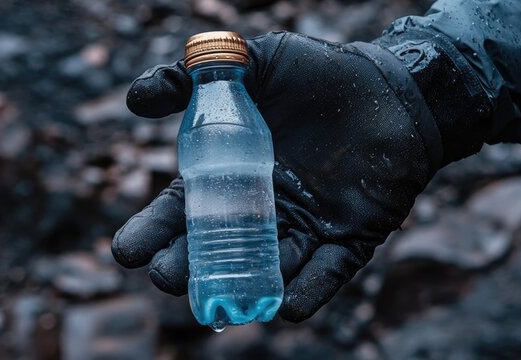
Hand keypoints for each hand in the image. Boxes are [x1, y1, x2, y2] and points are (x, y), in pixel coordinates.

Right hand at [112, 31, 484, 321]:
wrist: (393, 88)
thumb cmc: (321, 75)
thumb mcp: (254, 62)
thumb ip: (194, 76)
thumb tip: (134, 101)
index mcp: (232, 176)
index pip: (181, 212)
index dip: (152, 232)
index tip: (127, 252)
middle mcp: (261, 209)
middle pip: (215, 249)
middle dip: (187, 267)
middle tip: (167, 276)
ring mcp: (305, 227)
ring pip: (266, 267)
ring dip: (241, 285)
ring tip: (219, 297)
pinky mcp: (350, 237)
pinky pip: (327, 273)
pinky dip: (307, 291)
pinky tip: (285, 305)